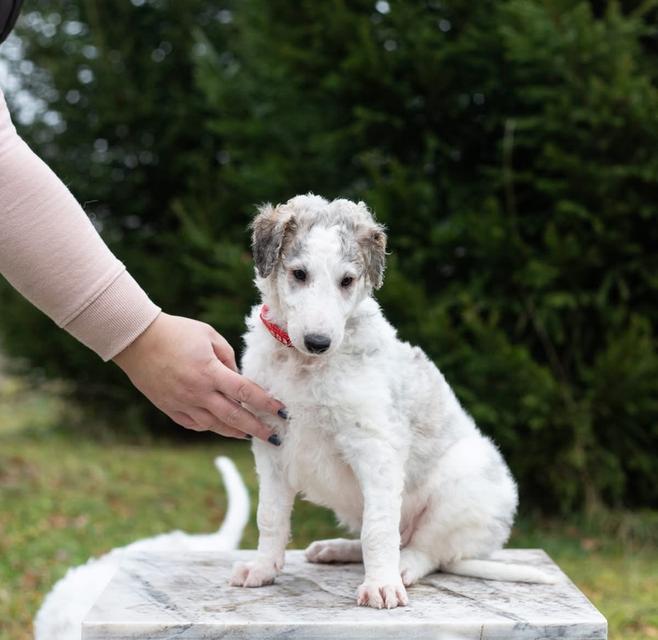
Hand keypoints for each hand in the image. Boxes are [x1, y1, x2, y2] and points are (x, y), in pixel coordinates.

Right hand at [113, 312, 284, 441]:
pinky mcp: (170, 409)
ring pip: (215, 426)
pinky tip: (222, 426)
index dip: (266, 404)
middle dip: (257, 429)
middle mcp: (198, 392)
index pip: (246, 393)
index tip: (282, 412)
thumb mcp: (209, 336)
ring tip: (250, 434)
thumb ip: (228, 358)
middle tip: (273, 437)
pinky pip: (196, 425)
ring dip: (236, 432)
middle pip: (235, 417)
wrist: (137, 340)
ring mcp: (183, 403)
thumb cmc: (177, 332)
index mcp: (210, 372)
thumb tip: (239, 378)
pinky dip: (212, 427)